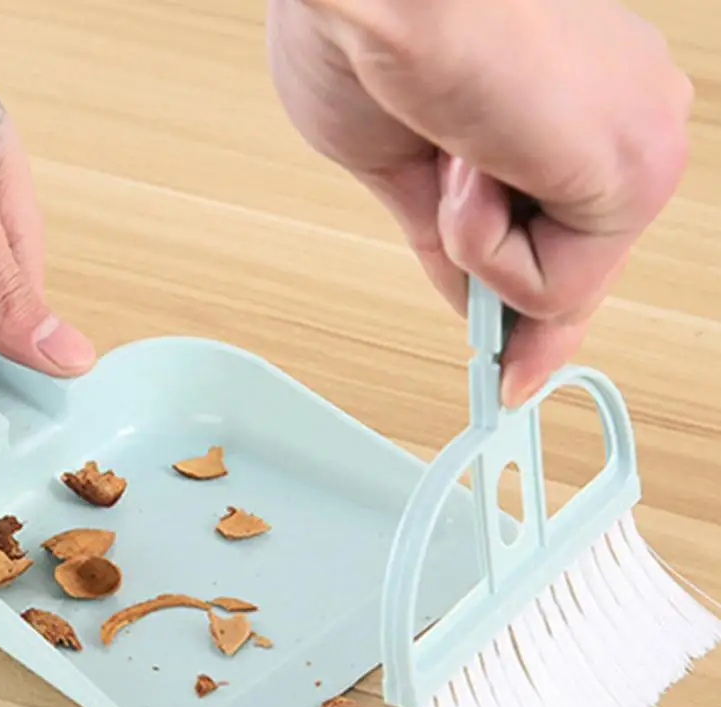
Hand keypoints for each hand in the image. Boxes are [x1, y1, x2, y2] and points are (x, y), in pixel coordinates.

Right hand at [267, 0, 692, 405]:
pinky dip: (485, 247)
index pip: (568, 239)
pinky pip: (551, 285)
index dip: (532, 312)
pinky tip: (469, 163)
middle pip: (572, 271)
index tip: (517, 371)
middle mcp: (620, 117)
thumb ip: (449, 244)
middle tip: (497, 373)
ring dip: (475, 247)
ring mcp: (640, 140)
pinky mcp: (637, 170)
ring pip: (557, 284)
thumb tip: (471, 307)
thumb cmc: (364, 35)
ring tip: (450, 159)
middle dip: (507, 304)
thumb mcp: (403, 171)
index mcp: (568, 104)